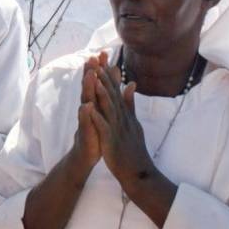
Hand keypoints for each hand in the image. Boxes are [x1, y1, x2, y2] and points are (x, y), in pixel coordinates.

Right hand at [71, 57, 103, 170]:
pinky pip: (84, 121)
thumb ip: (113, 94)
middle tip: (92, 57)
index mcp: (96, 103)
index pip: (98, 82)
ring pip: (85, 100)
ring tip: (89, 76)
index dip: (101, 68)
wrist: (87, 153)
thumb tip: (120, 80)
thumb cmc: (98, 132)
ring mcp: (86, 118)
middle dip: (90, 72)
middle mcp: (89, 107)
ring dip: (86, 88)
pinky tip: (86, 105)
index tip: (104, 53)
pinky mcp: (85, 131)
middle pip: (89, 86)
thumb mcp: (107, 112)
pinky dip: (85, 113)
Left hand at [88, 58, 155, 189]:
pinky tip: (90, 108)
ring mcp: (118, 128)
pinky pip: (103, 128)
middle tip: (97, 59)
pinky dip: (97, 117)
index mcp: (124, 113)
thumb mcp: (133, 121)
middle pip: (112, 94)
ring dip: (101, 93)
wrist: (138, 171)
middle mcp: (122, 117)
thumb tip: (131, 84)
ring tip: (94, 78)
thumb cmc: (133, 147)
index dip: (109, 74)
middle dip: (104, 76)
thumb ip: (130, 103)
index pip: (116, 90)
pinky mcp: (112, 141)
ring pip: (109, 108)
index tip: (103, 58)